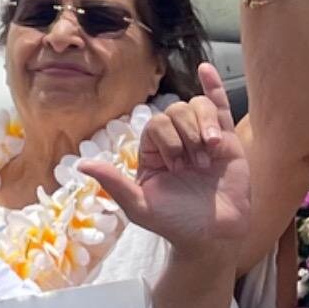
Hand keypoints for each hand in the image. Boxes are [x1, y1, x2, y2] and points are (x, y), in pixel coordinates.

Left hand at [88, 63, 253, 258]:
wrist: (214, 236)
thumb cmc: (175, 224)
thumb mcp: (139, 206)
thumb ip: (113, 183)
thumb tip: (81, 164)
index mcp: (153, 153)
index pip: (155, 125)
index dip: (167, 140)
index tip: (176, 168)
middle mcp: (177, 142)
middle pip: (177, 113)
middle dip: (186, 137)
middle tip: (194, 166)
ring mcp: (203, 140)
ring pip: (198, 109)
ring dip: (204, 126)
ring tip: (210, 151)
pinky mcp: (227, 142)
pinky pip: (219, 107)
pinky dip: (213, 87)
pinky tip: (206, 70)